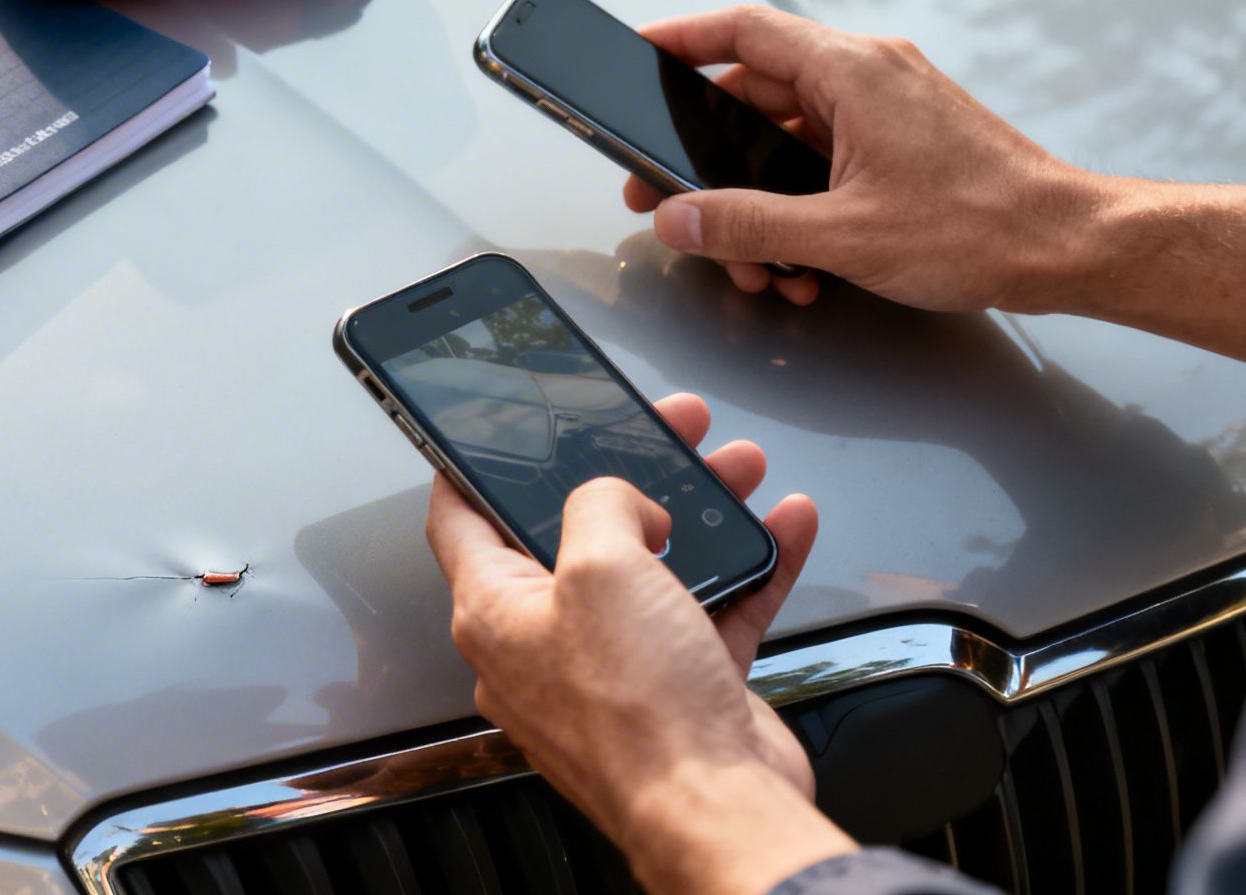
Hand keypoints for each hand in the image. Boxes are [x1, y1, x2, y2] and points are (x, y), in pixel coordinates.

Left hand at [426, 392, 854, 894]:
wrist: (716, 810)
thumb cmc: (638, 714)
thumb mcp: (602, 566)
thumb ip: (599, 504)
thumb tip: (618, 498)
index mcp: (495, 613)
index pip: (461, 521)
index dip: (473, 469)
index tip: (493, 437)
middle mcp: (546, 643)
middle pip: (579, 535)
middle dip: (631, 477)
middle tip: (666, 435)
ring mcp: (615, 670)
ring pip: (653, 569)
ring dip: (701, 514)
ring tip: (737, 468)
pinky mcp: (679, 691)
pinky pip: (710, 612)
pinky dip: (747, 569)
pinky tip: (784, 527)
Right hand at [622, 6, 1245, 363]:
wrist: (1070, 247)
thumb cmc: (982, 227)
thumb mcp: (842, 235)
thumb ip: (747, 226)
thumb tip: (678, 220)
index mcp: (853, 72)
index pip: (743, 32)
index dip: (680, 39)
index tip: (636, 53)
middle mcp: (869, 77)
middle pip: (754, 97)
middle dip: (706, 157)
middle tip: (666, 197)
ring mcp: (889, 110)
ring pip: (787, 141)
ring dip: (756, 200)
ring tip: (750, 260)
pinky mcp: (903, 145)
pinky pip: (824, 162)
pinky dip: (798, 206)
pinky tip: (799, 263)